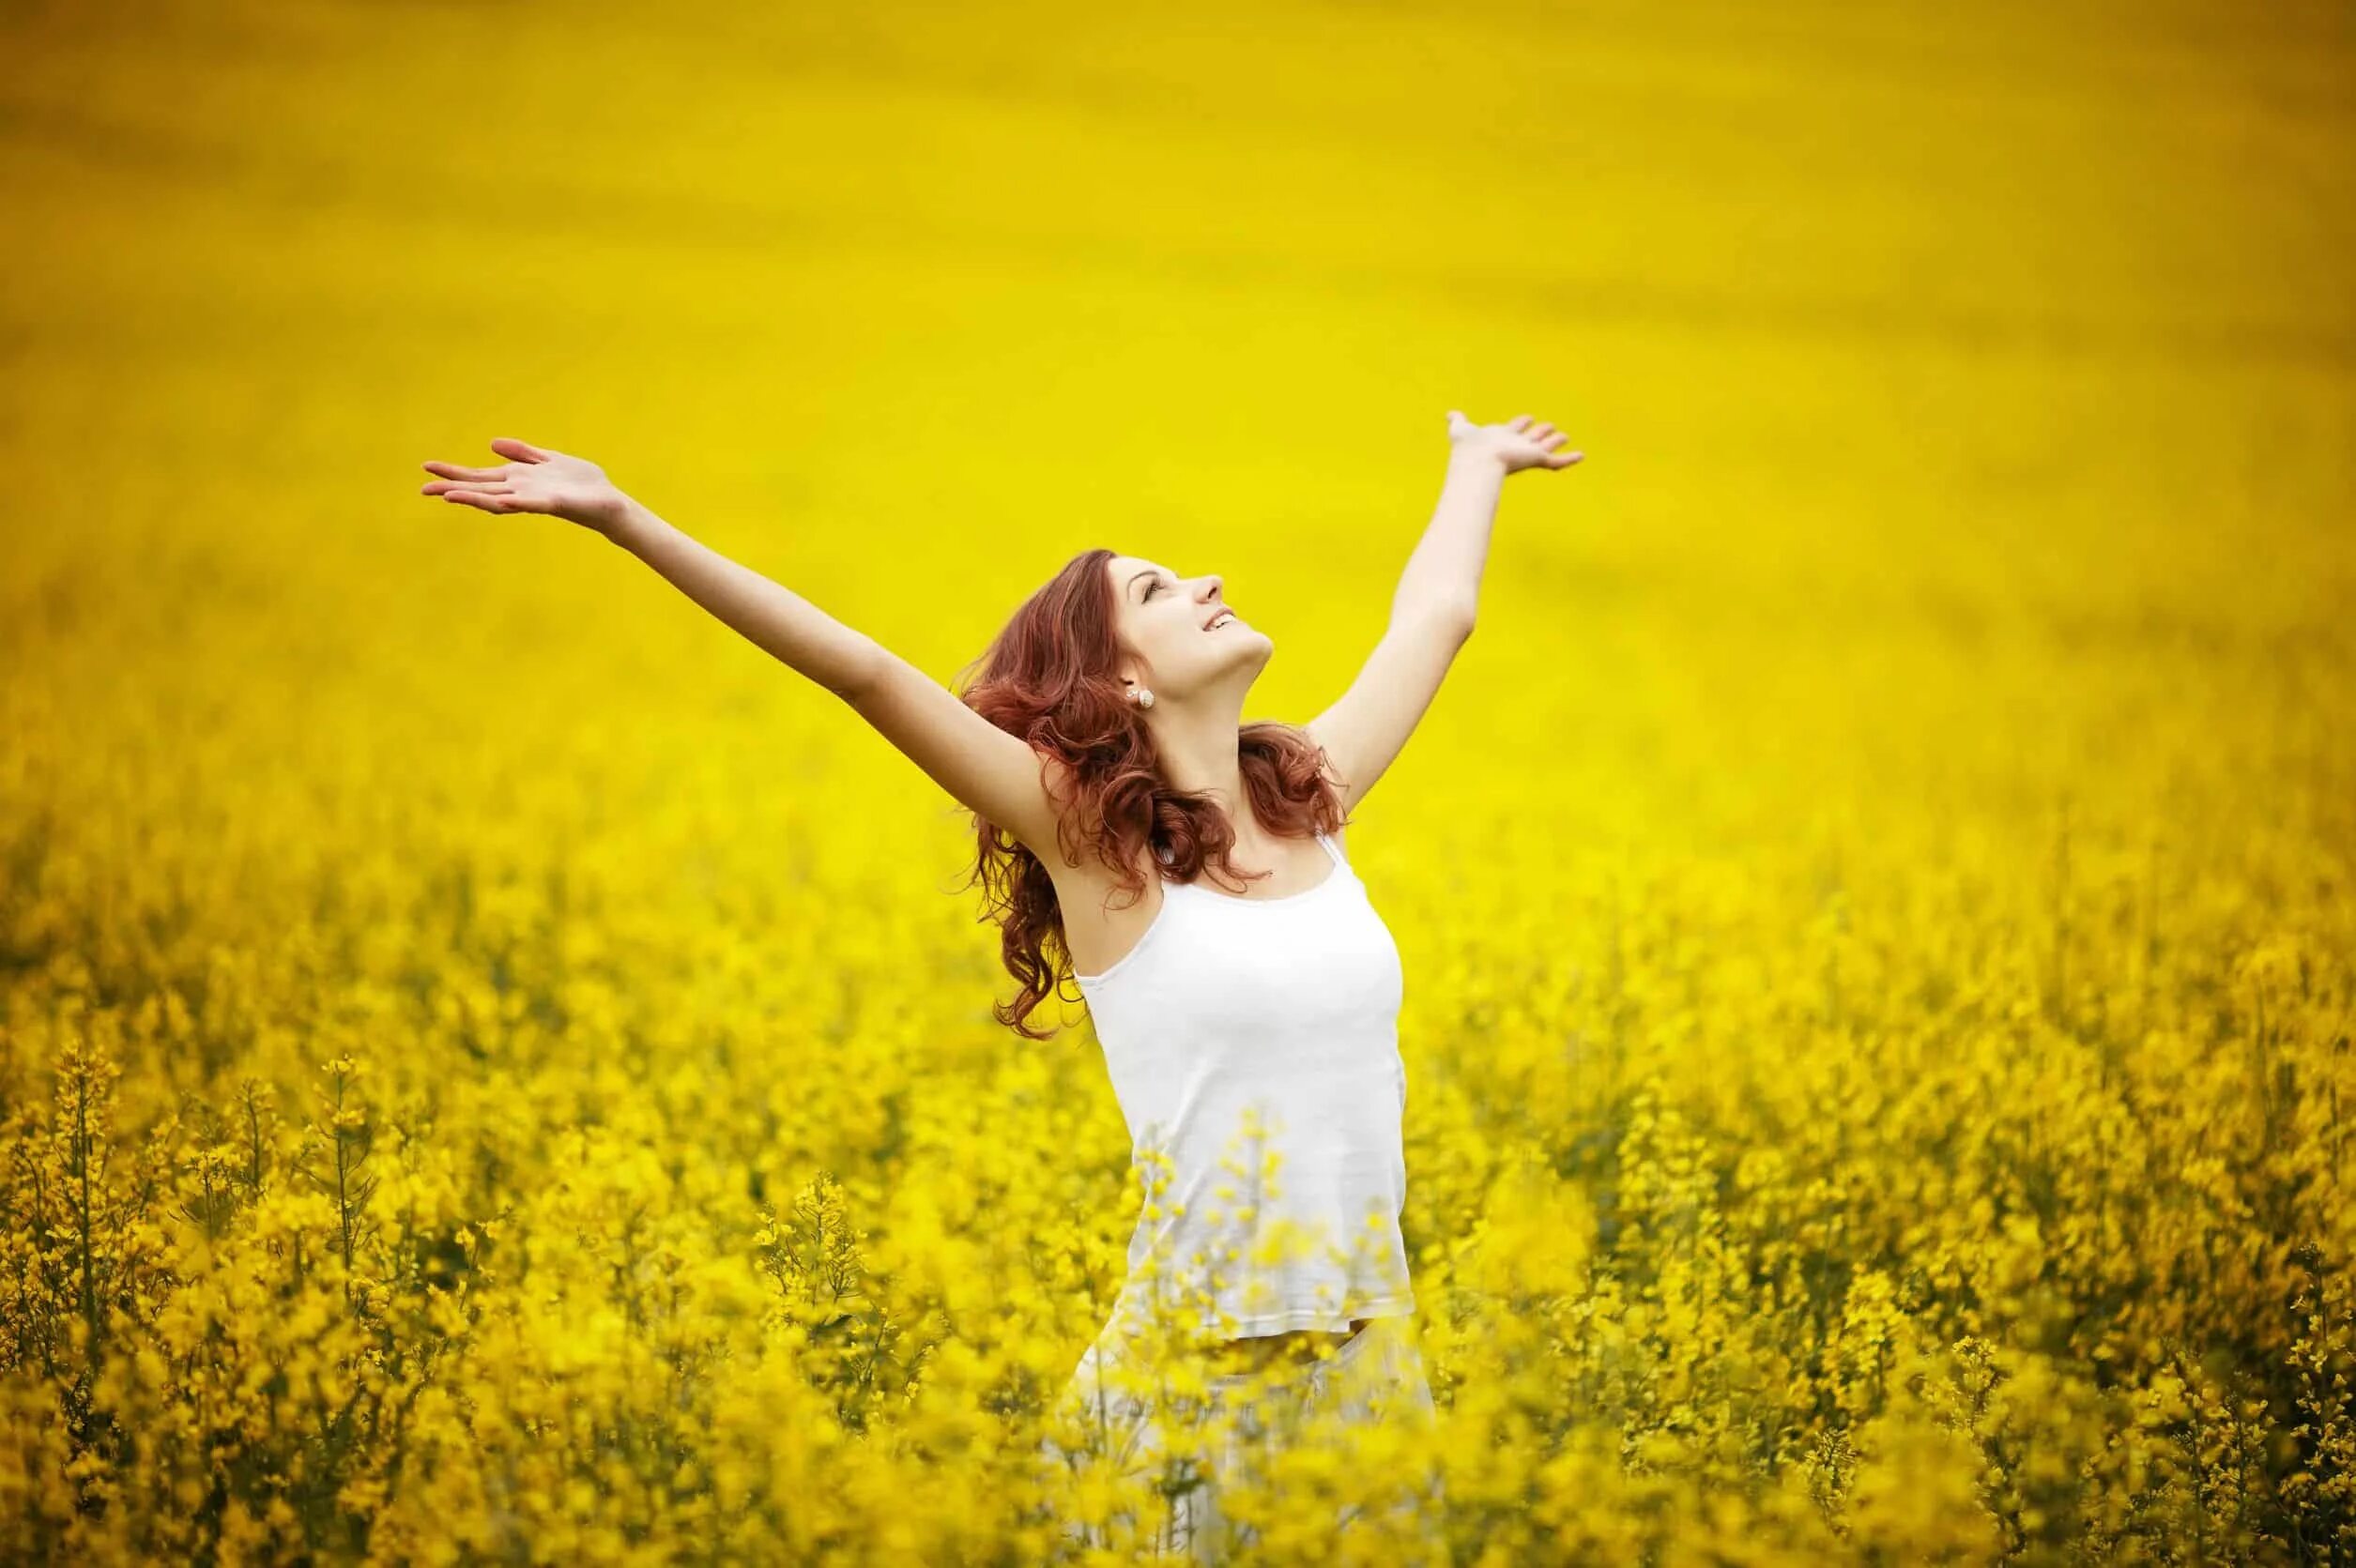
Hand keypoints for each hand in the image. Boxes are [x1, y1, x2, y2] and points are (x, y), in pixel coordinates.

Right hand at [419, 438, 629, 534]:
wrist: (609, 503)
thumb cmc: (581, 485)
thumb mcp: (549, 460)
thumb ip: (522, 453)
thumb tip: (492, 444)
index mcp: (517, 480)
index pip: (479, 476)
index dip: (454, 472)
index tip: (427, 467)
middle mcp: (520, 491)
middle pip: (480, 489)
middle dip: (452, 488)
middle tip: (422, 489)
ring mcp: (534, 499)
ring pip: (497, 498)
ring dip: (473, 497)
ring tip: (447, 495)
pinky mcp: (552, 504)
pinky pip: (527, 503)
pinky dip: (511, 501)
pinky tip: (498, 499)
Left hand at [1445, 410, 1582, 474]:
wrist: (1478, 459)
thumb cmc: (1468, 447)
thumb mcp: (1461, 429)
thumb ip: (1458, 421)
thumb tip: (1449, 414)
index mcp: (1501, 437)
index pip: (1513, 428)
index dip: (1520, 423)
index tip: (1527, 418)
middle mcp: (1515, 445)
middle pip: (1531, 437)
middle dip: (1539, 432)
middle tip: (1549, 427)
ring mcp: (1526, 453)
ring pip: (1545, 447)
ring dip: (1555, 441)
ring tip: (1564, 436)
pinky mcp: (1536, 459)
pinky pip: (1556, 461)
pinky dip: (1569, 459)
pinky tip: (1581, 455)